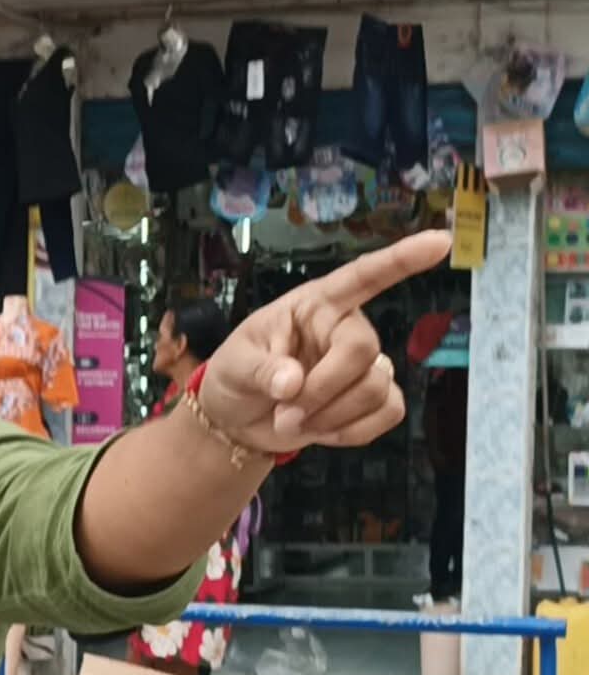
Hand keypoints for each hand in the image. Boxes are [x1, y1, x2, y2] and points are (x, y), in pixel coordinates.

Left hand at [196, 230, 449, 455]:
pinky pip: (389, 412)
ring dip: (331, 416)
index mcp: (314, 305)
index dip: (401, 261)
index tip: (439, 243)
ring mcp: (363, 364)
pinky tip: (322, 432)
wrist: (236, 419)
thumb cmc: (235, 375)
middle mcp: (345, 329)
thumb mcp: (234, 365)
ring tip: (290, 422)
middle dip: (323, 389)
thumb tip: (292, 383)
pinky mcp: (373, 399)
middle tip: (284, 412)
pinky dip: (353, 431)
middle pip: (363, 351)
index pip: (361, 277)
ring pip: (375, 388)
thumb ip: (261, 371)